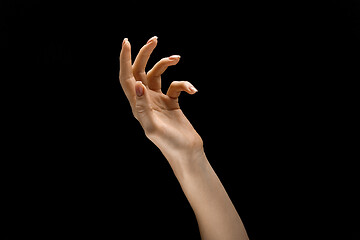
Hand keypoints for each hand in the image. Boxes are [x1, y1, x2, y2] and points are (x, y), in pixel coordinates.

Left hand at [119, 37, 203, 164]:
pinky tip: (192, 91)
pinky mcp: (171, 102)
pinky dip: (184, 84)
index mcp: (138, 106)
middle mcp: (146, 101)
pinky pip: (175, 86)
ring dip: (166, 64)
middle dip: (146, 55)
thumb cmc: (170, 144)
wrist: (187, 152)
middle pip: (140, 71)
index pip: (126, 78)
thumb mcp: (153, 127)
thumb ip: (143, 107)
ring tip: (177, 58)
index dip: (124, 60)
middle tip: (154, 40)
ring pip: (158, 75)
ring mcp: (158, 101)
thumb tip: (137, 84)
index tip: (127, 42)